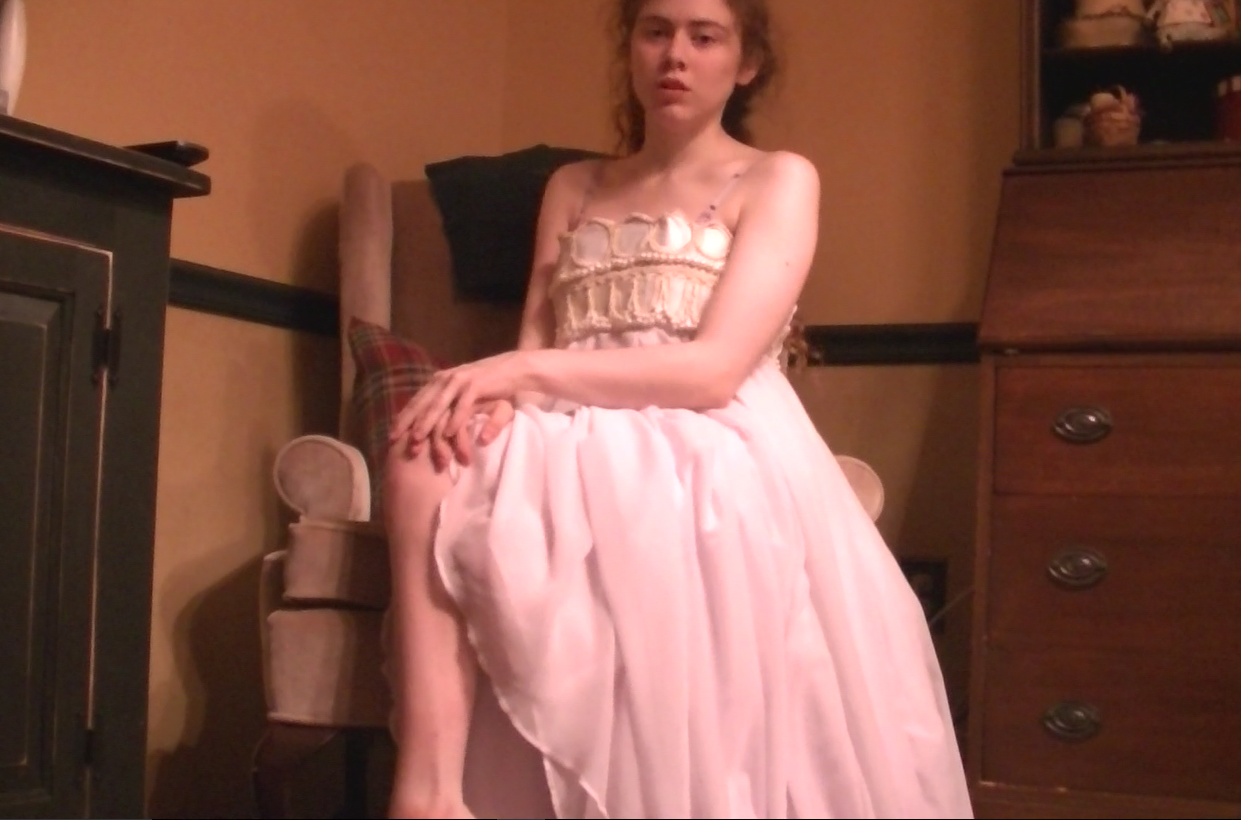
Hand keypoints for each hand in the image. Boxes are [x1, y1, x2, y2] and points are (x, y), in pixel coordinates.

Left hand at [389, 351, 528, 457]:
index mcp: (439, 380)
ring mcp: (460, 380)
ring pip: (438, 405)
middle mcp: (445, 378)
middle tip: (396, 440)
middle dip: (408, 423)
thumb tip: (430, 419)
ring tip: (417, 439)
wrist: (514, 368)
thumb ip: (447, 401)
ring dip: (426, 423)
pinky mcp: (476, 384)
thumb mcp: (462, 391)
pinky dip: (454, 420)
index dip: (403, 418)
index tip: (391, 435)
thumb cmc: (488, 383)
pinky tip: (447, 433)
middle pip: (422, 403)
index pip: (416, 401)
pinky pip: (462, 405)